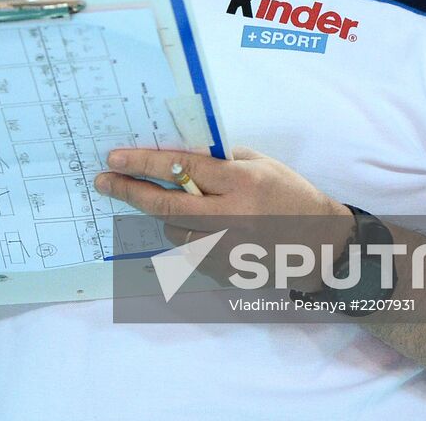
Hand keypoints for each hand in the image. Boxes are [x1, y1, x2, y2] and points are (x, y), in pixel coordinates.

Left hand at [96, 146, 353, 289]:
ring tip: (167, 205)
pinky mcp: (226, 271)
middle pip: (166, 204)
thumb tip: (177, 154)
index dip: (144, 162)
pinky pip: (190, 251)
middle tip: (104, 182)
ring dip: (164, 215)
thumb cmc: (291, 194)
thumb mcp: (261, 164)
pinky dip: (187, 237)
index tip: (115, 158)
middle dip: (130, 191)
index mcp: (241, 182)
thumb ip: (221, 160)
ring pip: (173, 231)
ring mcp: (227, 248)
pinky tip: (202, 229)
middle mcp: (231, 216)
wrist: (322, 244)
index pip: (182, 168)